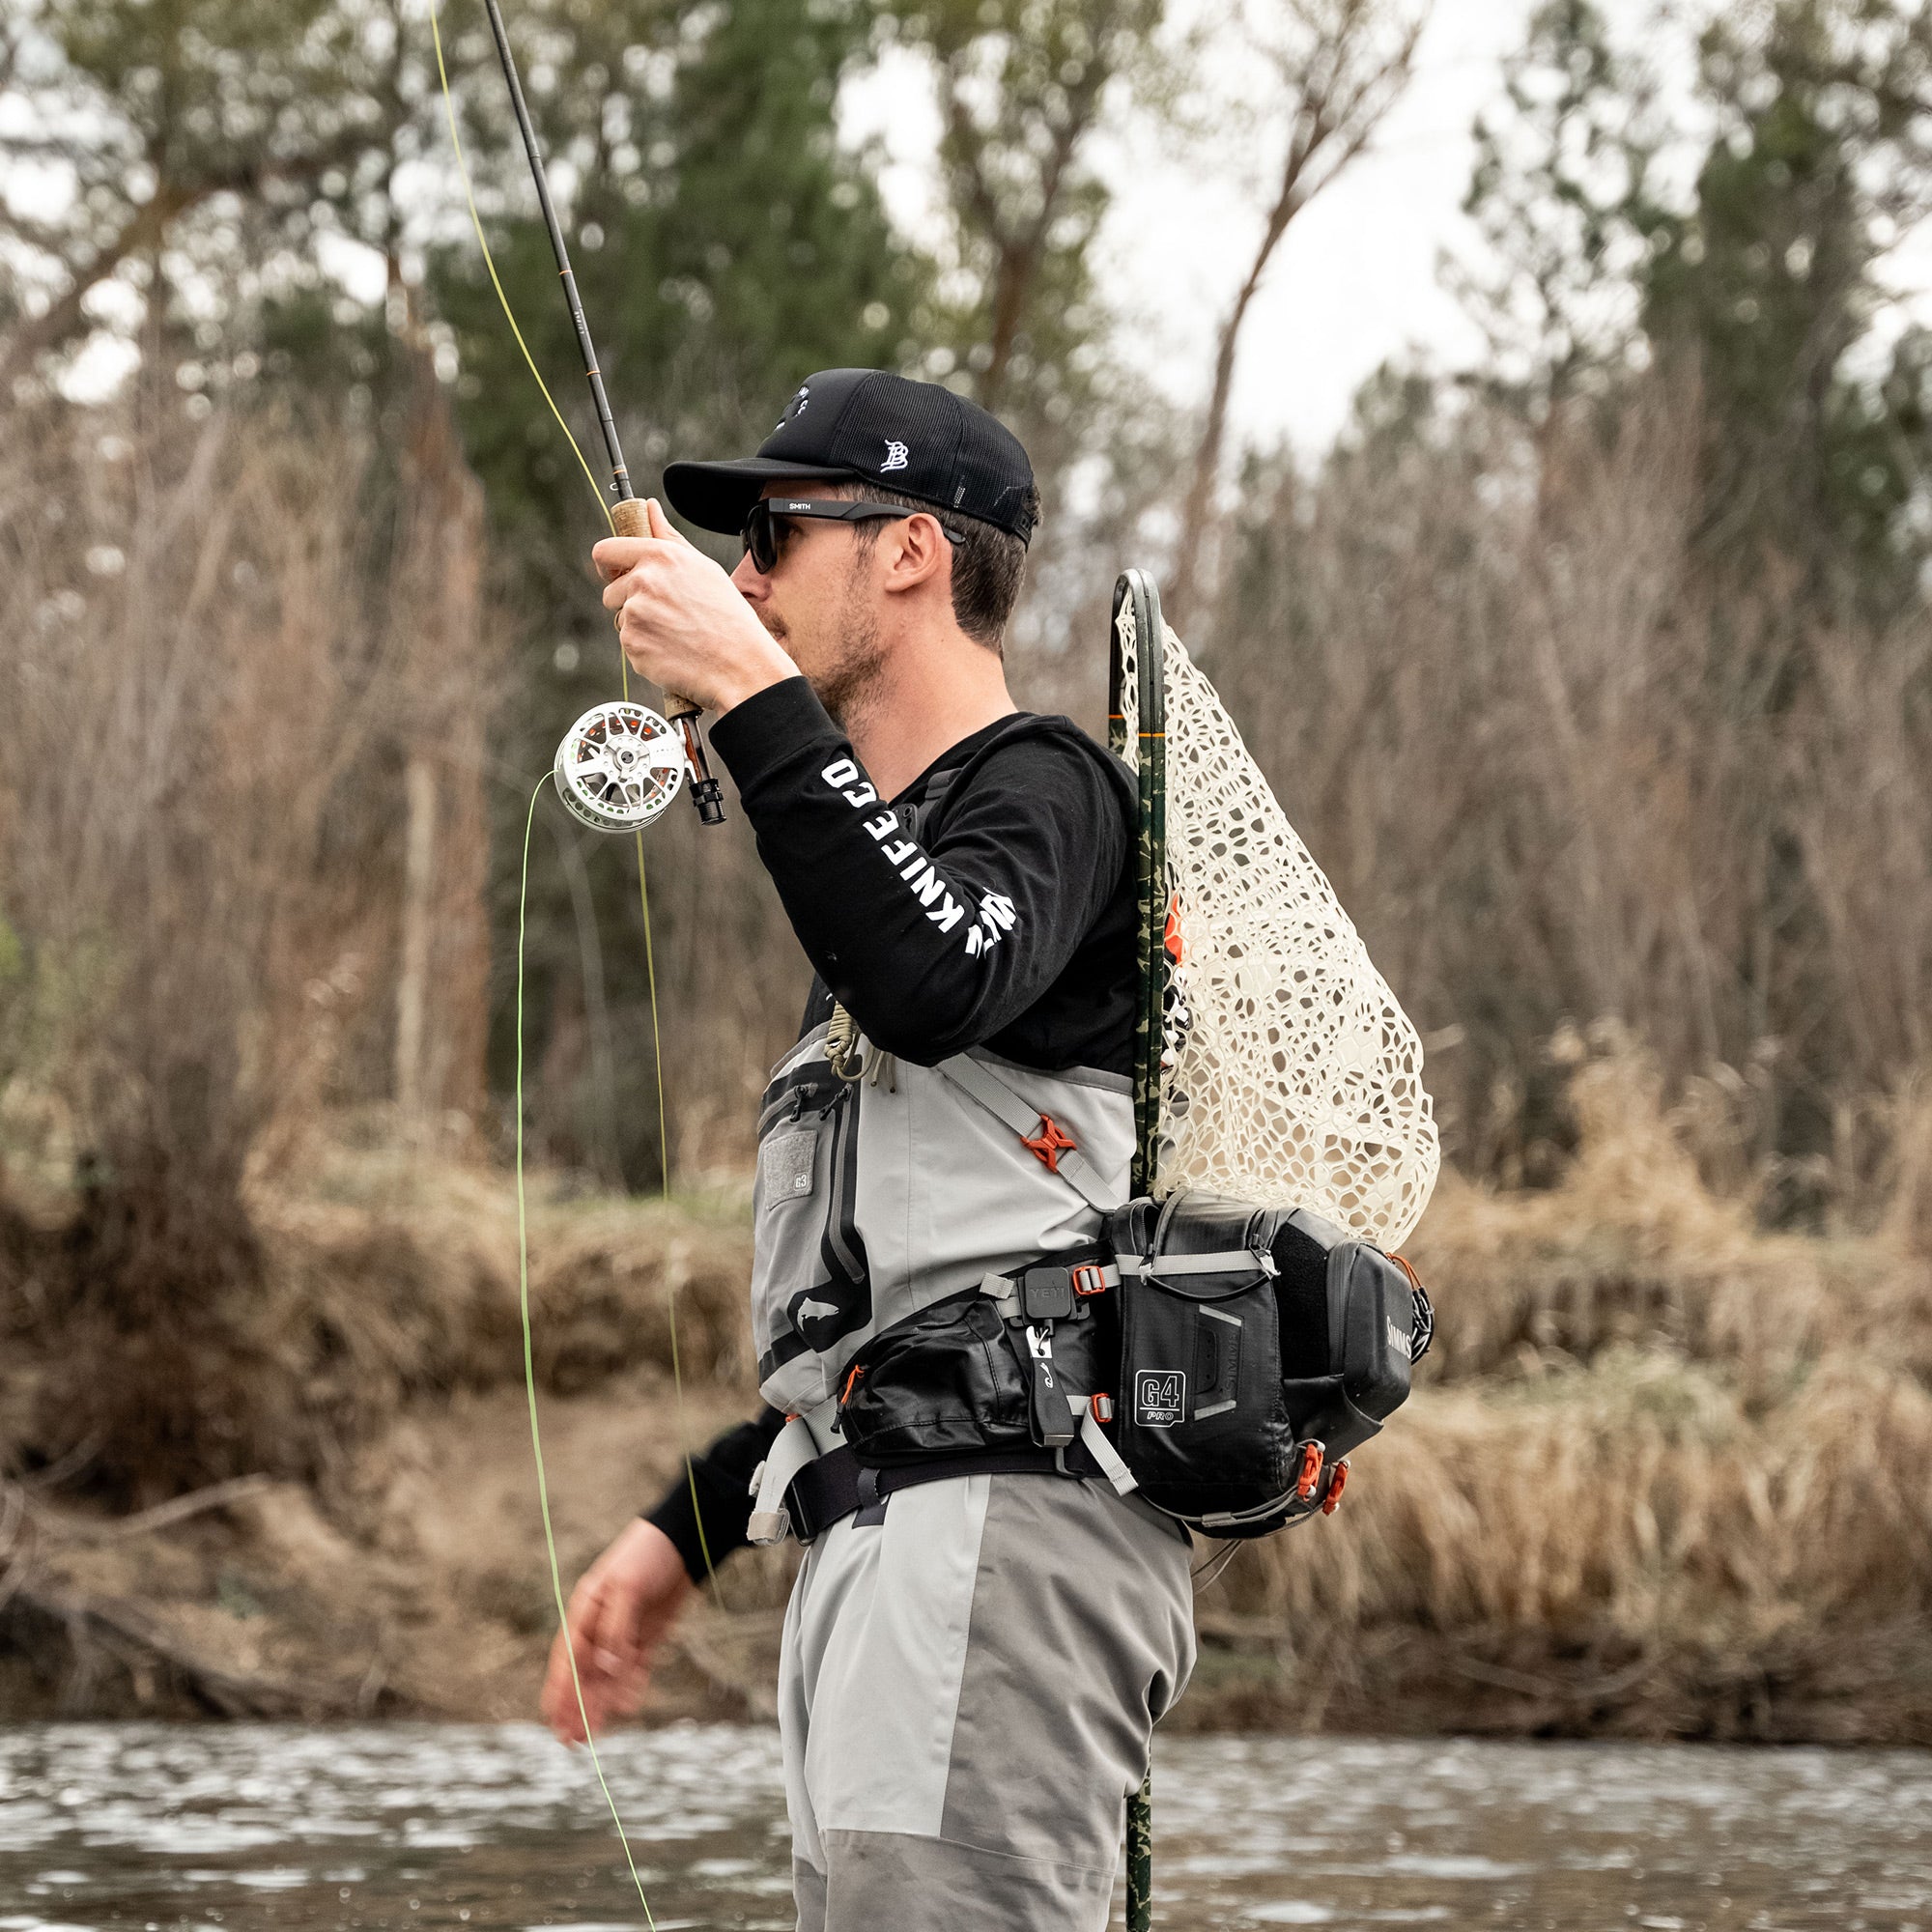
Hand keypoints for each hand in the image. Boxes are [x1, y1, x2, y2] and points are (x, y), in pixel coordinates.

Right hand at [540, 1518, 693, 1745]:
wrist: (683, 1541)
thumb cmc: (646, 1555)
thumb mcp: (628, 1587)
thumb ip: (616, 1629)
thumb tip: (607, 1669)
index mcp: (585, 1610)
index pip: (567, 1657)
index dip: (560, 1689)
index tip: (552, 1717)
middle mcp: (599, 1626)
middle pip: (584, 1673)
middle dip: (576, 1707)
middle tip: (569, 1740)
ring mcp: (622, 1633)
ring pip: (606, 1678)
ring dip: (599, 1705)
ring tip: (591, 1736)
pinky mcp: (645, 1637)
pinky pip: (634, 1669)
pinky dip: (629, 1688)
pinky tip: (627, 1707)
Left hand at [593, 499, 795, 714]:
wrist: (740, 663)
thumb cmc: (728, 616)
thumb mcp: (703, 568)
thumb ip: (669, 538)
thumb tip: (649, 508)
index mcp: (660, 556)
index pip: (606, 551)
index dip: (607, 565)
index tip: (614, 575)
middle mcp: (643, 581)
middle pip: (611, 592)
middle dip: (629, 603)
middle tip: (666, 615)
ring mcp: (635, 614)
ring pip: (623, 620)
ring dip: (641, 627)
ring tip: (676, 634)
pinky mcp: (633, 644)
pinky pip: (629, 645)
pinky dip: (646, 650)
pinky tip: (674, 650)